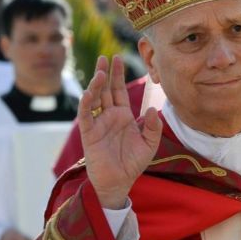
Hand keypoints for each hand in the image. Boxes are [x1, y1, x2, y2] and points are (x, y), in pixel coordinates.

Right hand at [79, 55, 162, 208]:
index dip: (118, 75)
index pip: (119, 91)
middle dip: (105, 73)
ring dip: (96, 85)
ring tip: (101, 72)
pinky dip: (86, 104)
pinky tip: (89, 93)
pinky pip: (87, 116)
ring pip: (95, 100)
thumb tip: (153, 109)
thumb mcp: (150, 144)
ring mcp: (98, 124)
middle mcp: (109, 116)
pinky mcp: (90, 134)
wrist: (120, 182)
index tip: (118, 58)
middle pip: (105, 90)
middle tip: (105, 57)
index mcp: (123, 116)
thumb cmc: (133, 163)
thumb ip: (153, 127)